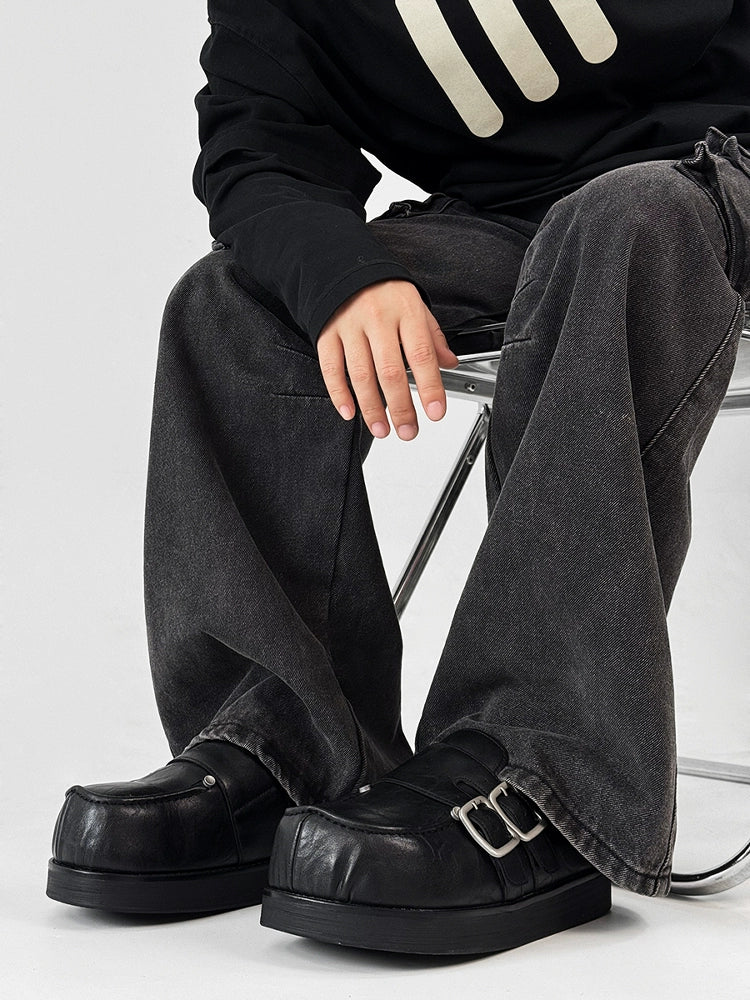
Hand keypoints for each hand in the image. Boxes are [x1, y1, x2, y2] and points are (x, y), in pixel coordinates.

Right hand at [316, 279, 459, 439]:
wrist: (344, 265)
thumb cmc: (384, 291)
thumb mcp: (416, 306)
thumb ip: (433, 337)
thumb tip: (449, 364)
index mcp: (405, 311)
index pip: (422, 355)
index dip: (430, 387)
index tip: (435, 412)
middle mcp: (377, 319)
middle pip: (391, 371)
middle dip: (401, 407)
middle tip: (408, 431)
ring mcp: (350, 327)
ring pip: (361, 374)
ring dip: (372, 407)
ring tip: (382, 429)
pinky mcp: (327, 333)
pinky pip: (331, 368)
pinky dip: (339, 393)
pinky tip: (349, 412)